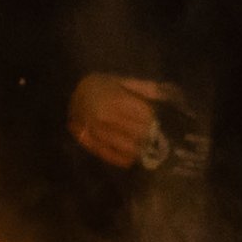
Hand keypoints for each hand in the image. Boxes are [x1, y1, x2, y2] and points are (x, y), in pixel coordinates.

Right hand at [68, 74, 186, 167]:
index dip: (154, 121)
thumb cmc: (103, 86)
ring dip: (137, 150)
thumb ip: (144, 89)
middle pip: (135, 131)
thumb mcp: (123, 81)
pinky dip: (119, 159)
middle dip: (148, 137)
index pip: (144, 114)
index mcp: (116, 98)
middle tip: (158, 142)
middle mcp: (105, 115)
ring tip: (147, 153)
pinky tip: (130, 160)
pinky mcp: (87, 140)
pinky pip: (106, 153)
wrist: (74, 92)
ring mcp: (95, 129)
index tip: (160, 125)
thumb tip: (168, 95)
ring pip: (122, 144)